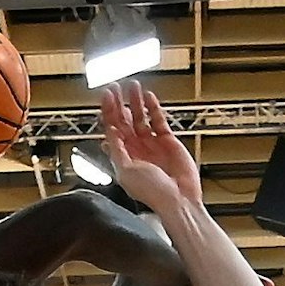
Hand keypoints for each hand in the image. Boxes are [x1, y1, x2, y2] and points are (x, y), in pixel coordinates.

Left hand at [98, 80, 202, 212]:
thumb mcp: (126, 171)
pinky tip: (148, 97)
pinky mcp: (167, 141)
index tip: (106, 96)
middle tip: (115, 87)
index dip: (108, 112)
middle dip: (118, 104)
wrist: (178, 199)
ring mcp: (151, 144)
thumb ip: (117, 151)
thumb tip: (107, 134)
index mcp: (122, 156)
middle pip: (123, 121)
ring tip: (132, 86)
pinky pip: (158, 121)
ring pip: (140, 118)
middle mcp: (135, 148)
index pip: (112, 129)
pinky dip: (153, 109)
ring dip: (135, 102)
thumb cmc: (152, 192)